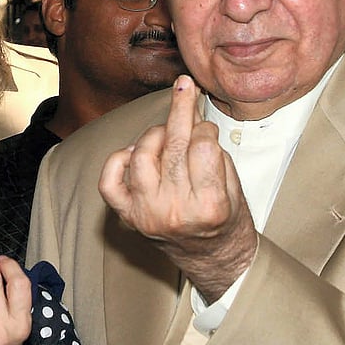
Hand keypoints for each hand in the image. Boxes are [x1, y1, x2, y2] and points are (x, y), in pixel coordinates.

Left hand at [99, 75, 258, 302]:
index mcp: (210, 205)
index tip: (207, 126)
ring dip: (154, 134)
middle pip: (174, 146)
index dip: (206, 128)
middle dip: (181, 108)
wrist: (212, 257)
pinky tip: (135, 153)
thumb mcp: (234, 185)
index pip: (203, 146)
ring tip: (167, 133)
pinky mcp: (129, 216)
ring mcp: (148, 214)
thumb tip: (192, 114)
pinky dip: (118, 160)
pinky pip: (110, 181)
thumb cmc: (225, 219)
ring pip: (142, 156)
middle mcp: (175, 211)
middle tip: (184, 86)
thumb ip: (214, 151)